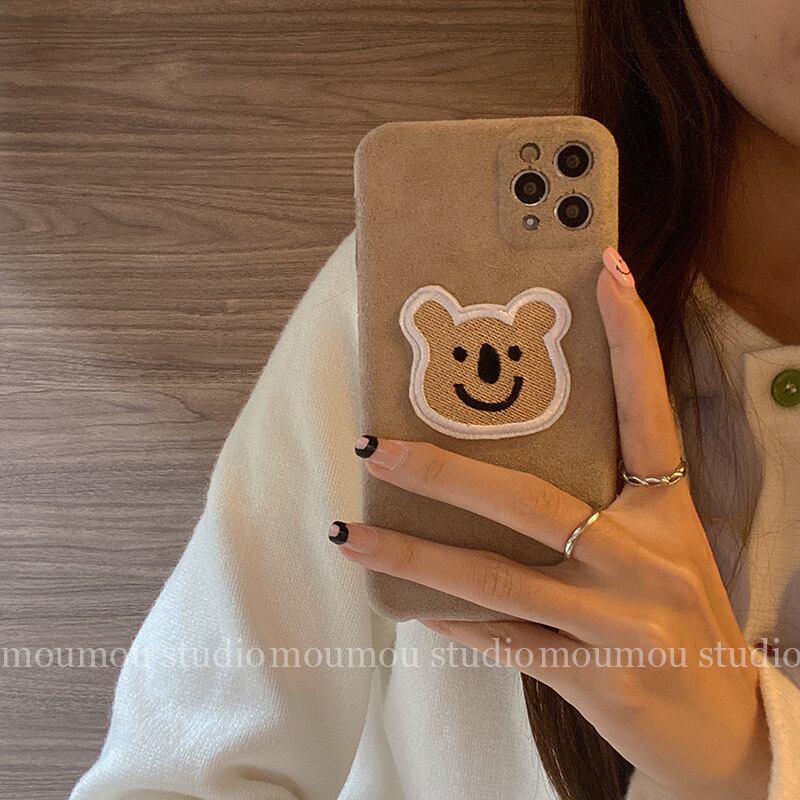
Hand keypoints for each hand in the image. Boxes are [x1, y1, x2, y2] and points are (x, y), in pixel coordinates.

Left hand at [330, 247, 770, 799]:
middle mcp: (644, 557)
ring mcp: (619, 619)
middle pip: (529, 500)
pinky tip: (407, 603)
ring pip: (495, 576)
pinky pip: (504, 639)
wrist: (724, 724)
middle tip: (373, 447)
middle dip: (442, 471)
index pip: (647, 409)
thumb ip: (600, 505)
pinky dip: (453, 620)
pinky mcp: (595, 675)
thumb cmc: (682, 618)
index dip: (629, 339)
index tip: (605, 271)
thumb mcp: (659, 547)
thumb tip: (499, 466)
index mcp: (663, 511)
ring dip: (413, 555)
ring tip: (350, 534)